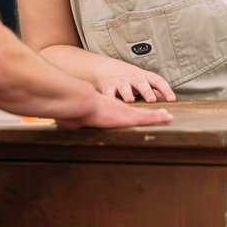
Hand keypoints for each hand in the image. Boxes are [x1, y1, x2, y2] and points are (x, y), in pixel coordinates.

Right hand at [54, 93, 173, 128]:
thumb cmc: (74, 111)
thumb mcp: (72, 118)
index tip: (136, 112)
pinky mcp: (128, 115)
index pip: (122, 112)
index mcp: (107, 111)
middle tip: (160, 114)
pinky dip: (157, 117)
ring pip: (145, 114)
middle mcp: (117, 109)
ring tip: (167, 116)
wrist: (79, 102)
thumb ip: (70, 121)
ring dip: (156, 116)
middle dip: (150, 113)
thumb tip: (60, 124)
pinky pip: (147, 117)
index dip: (131, 114)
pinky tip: (167, 117)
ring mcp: (123, 112)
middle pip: (137, 112)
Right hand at [91, 62, 175, 102]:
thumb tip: (170, 99)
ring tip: (130, 100)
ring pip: (124, 87)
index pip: (158, 81)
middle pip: (141, 83)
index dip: (166, 90)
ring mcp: (120, 82)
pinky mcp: (108, 86)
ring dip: (127, 93)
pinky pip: (109, 92)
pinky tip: (111, 102)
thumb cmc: (130, 77)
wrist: (106, 67)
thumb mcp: (144, 80)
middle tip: (152, 100)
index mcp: (145, 77)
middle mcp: (133, 78)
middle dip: (147, 91)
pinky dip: (109, 97)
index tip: (172, 99)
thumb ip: (155, 89)